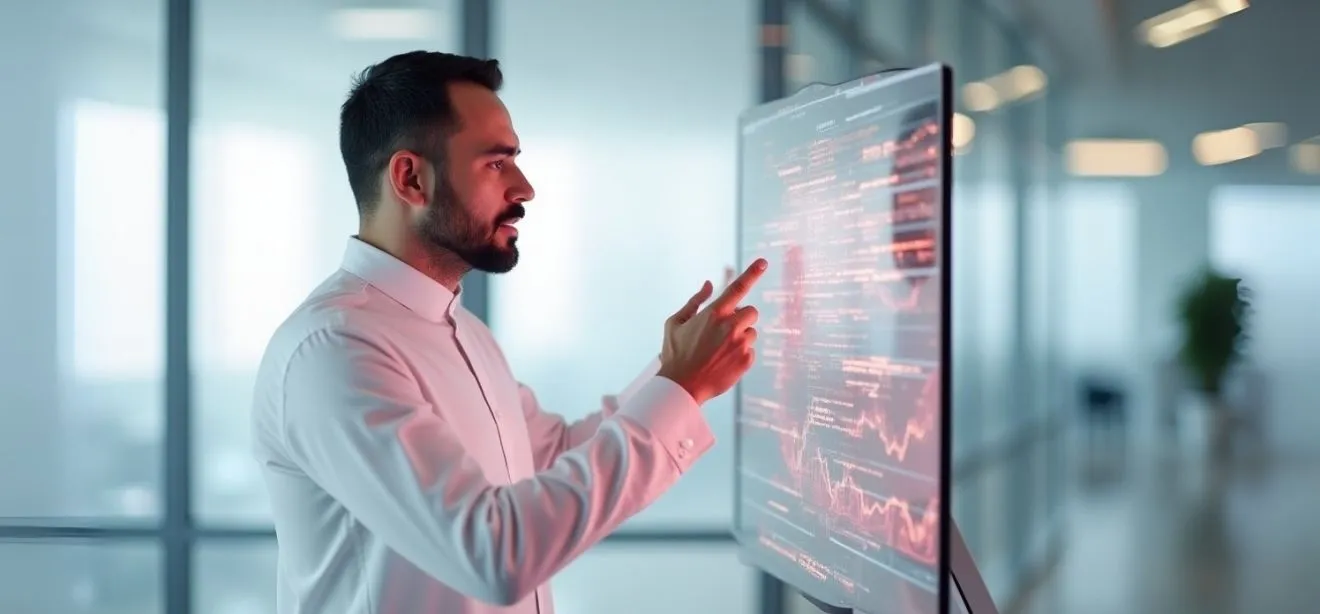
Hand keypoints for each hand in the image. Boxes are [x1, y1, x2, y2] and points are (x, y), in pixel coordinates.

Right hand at [659, 259, 767, 403]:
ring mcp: (740, 344)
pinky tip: (723, 362)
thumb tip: (709, 284)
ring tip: (720, 350)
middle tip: (724, 330)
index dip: (752, 273)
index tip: (763, 262)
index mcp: (714, 314)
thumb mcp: (675, 323)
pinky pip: (751, 350)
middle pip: (751, 312)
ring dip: (740, 337)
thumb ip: (694, 301)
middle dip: (741, 317)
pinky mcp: (747, 360)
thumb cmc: (676, 353)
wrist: (682, 387)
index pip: (737, 288)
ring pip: (751, 332)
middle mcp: (730, 326)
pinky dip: (740, 354)